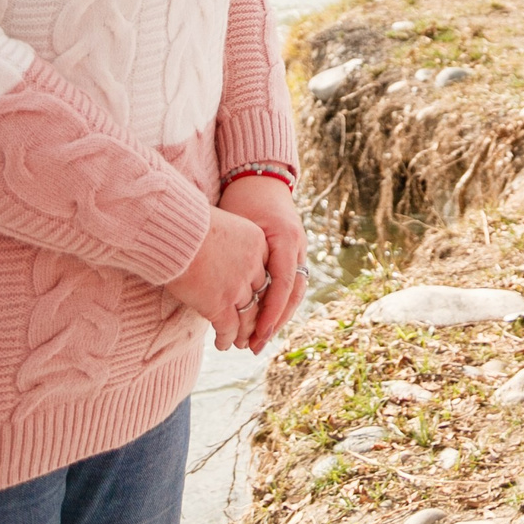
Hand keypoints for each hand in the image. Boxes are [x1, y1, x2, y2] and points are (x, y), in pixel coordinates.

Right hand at [167, 205, 270, 350]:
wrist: (174, 231)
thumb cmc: (187, 222)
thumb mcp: (222, 224)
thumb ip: (230, 242)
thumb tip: (220, 251)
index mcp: (257, 242)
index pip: (266, 270)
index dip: (262, 288)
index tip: (259, 299)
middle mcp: (253, 265)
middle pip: (260, 295)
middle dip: (258, 315)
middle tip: (255, 328)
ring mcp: (238, 286)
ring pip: (248, 316)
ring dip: (244, 332)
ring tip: (240, 342)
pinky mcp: (220, 304)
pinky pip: (228, 327)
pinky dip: (226, 338)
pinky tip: (222, 344)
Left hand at [218, 174, 308, 352]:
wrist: (261, 177)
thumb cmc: (242, 199)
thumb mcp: (238, 225)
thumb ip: (236, 255)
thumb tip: (223, 290)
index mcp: (285, 239)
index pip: (283, 284)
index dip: (270, 313)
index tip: (256, 334)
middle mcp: (298, 246)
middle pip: (293, 294)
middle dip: (275, 323)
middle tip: (256, 346)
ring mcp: (299, 249)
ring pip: (296, 292)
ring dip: (279, 318)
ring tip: (259, 340)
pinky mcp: (294, 252)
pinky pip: (292, 283)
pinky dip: (280, 305)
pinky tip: (266, 321)